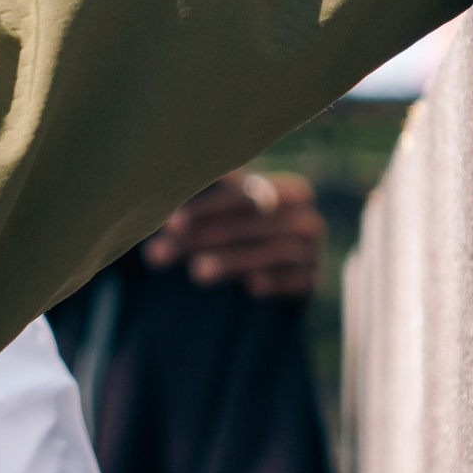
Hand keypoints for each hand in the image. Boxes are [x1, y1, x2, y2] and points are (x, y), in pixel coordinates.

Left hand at [141, 170, 322, 299]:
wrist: (271, 277)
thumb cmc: (235, 233)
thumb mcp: (220, 212)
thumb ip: (201, 193)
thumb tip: (159, 183)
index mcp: (285, 189)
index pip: (244, 193)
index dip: (206, 208)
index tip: (171, 224)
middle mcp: (305, 216)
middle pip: (254, 223)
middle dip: (206, 237)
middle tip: (166, 253)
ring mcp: (313, 250)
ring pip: (275, 251)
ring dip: (233, 261)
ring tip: (197, 272)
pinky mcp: (313, 282)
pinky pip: (300, 280)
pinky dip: (277, 282)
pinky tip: (251, 289)